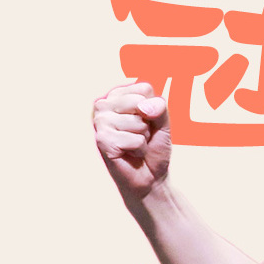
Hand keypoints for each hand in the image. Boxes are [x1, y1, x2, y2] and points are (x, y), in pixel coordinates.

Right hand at [93, 83, 171, 199]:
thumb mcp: (163, 122)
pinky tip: (129, 153)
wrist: (150, 175)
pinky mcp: (101, 140)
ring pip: (137, 122)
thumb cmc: (154, 145)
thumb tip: (143, 107)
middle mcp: (105, 106)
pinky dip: (139, 149)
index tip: (148, 120)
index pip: (144, 88)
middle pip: (139, 102)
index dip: (154, 107)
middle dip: (149, 122)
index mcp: (118, 96)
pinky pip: (134, 140)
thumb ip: (158, 107)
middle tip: (141, 134)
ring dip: (143, 137)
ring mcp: (100, 123)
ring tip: (135, 144)